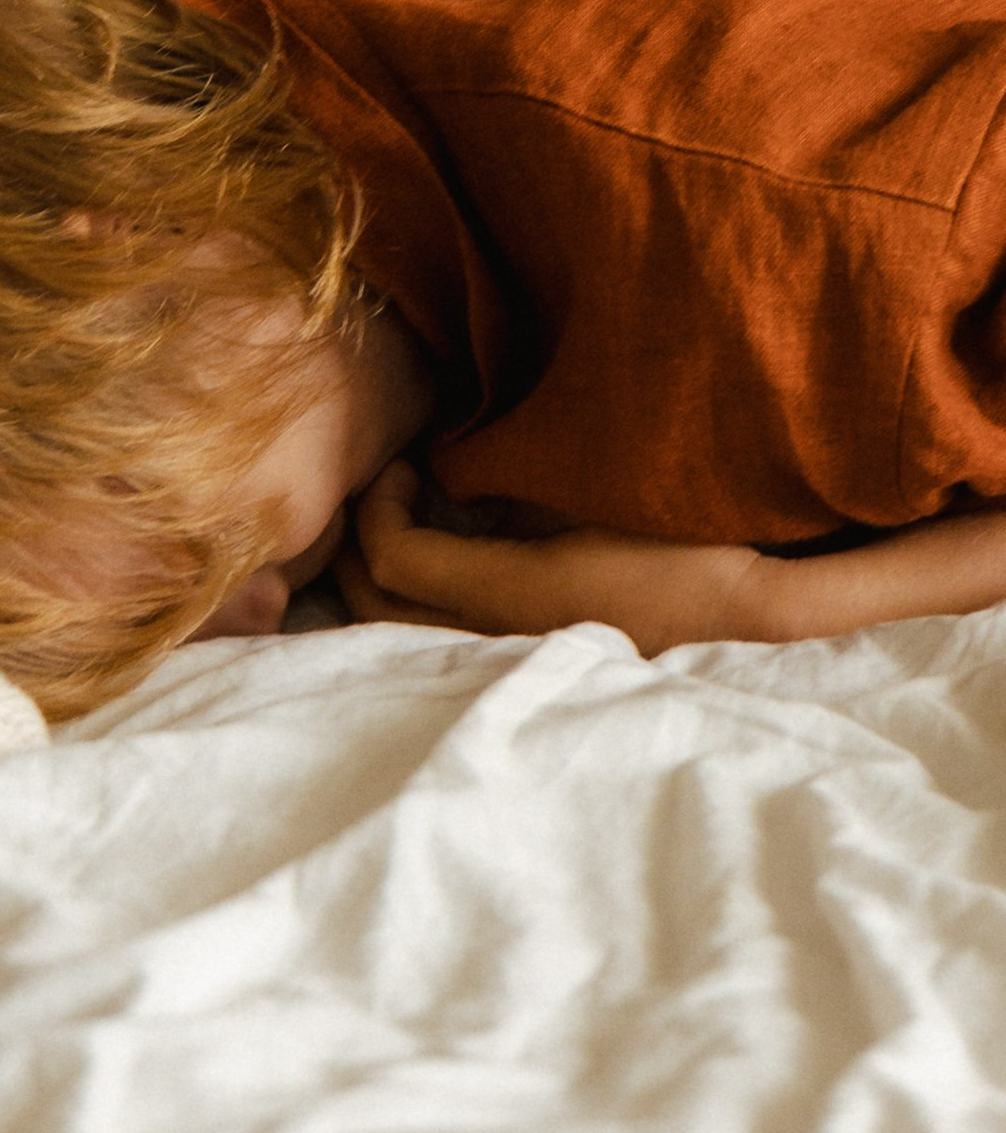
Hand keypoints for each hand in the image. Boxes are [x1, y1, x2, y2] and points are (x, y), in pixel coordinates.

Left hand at [336, 465, 774, 653]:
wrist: (770, 624)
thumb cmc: (694, 538)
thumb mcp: (603, 489)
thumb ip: (515, 481)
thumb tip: (444, 470)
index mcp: (516, 594)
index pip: (396, 561)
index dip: (378, 505)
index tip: (404, 460)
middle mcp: (504, 644)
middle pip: (378, 614)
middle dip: (362, 545)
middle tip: (388, 488)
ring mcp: (520, 667)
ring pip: (409, 639)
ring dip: (390, 578)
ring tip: (415, 519)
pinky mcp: (541, 672)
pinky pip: (448, 645)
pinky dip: (426, 603)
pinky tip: (461, 558)